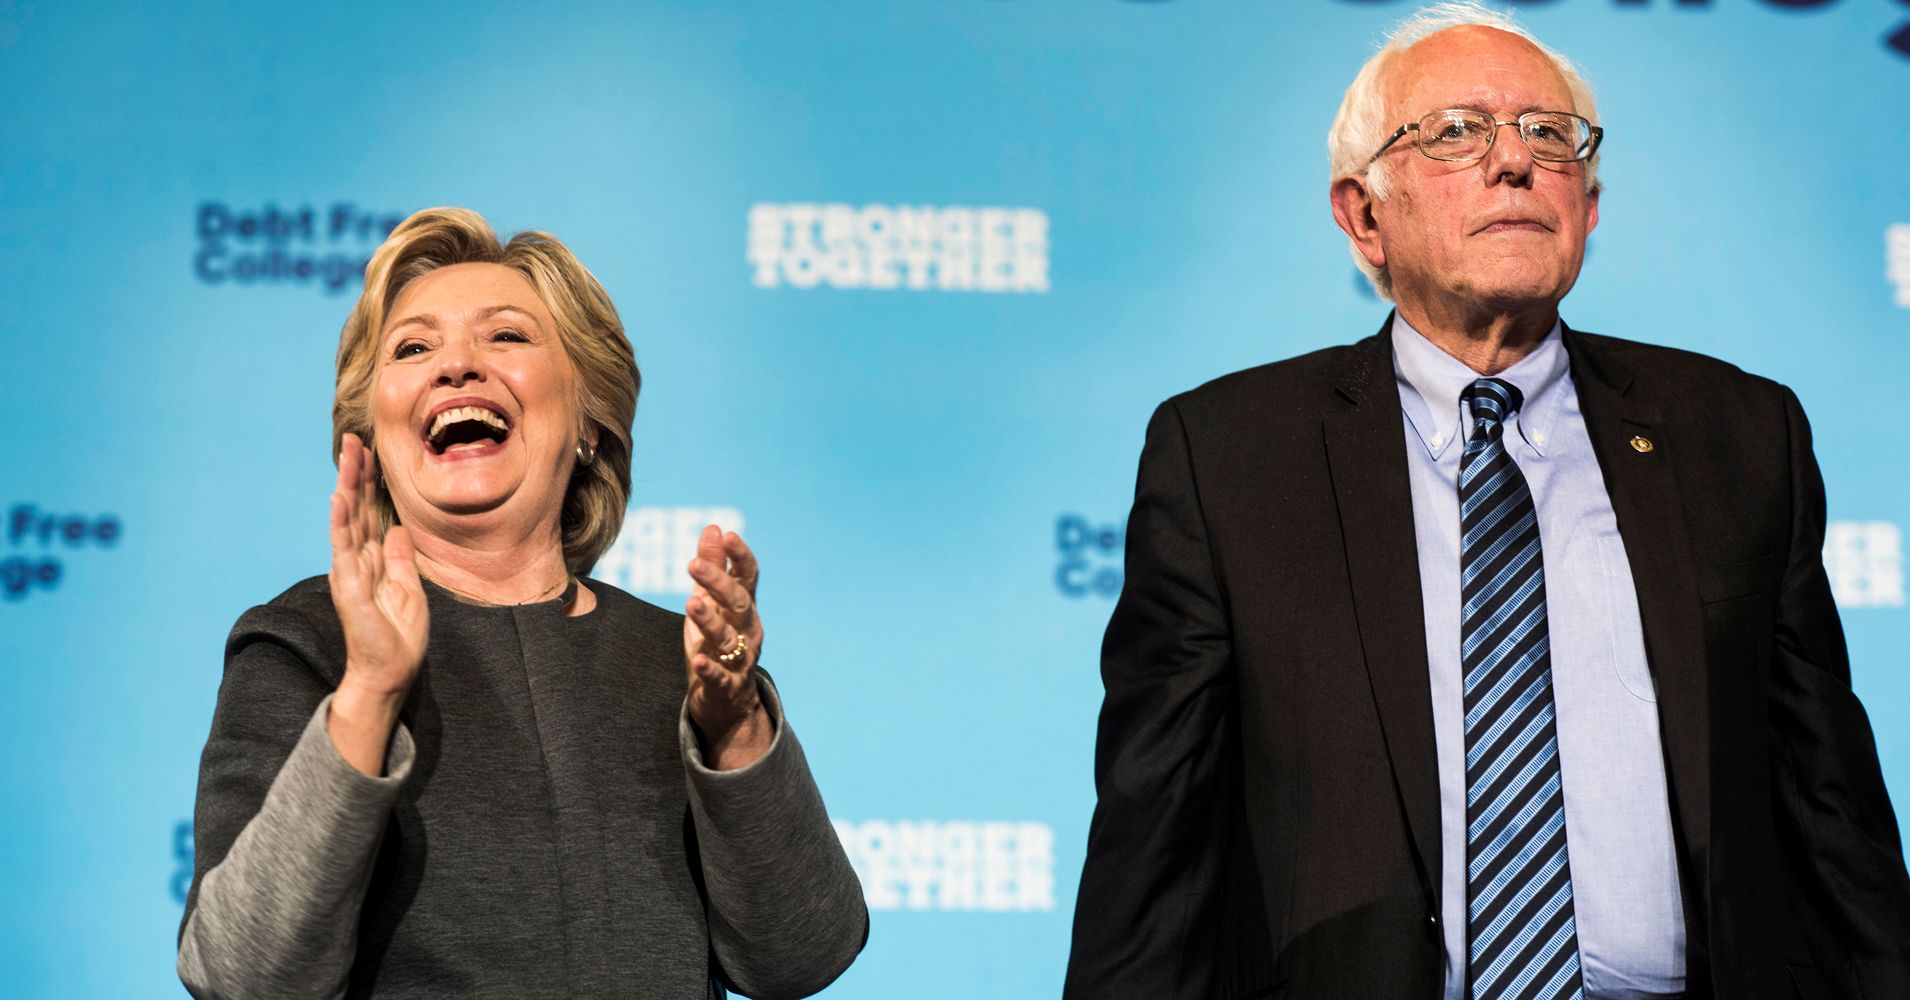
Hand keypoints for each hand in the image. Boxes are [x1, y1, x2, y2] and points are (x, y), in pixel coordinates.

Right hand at [327, 433, 427, 773]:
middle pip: (356, 508)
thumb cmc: (397, 636)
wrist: (389, 673)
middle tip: (355, 438)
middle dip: (355, 473)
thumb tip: (399, 529)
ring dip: (346, 487)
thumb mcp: (409, 588)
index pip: (369, 512)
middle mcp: (357, 561)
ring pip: (347, 521)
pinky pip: (344, 551)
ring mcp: (351, 572)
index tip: (371, 452)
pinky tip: (338, 500)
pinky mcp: (351, 588)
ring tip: (347, 456)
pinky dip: (340, 524)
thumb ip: (401, 558)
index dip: (370, 483)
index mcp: (373, 560)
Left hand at [683, 525, 769, 768]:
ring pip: (728, 637)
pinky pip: (720, 676)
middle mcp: (747, 630)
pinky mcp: (726, 685)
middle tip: (693, 564)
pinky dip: (709, 668)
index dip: (740, 555)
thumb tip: (713, 527)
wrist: (728, 702)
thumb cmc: (717, 643)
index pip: (748, 576)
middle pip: (738, 602)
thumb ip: (714, 566)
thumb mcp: (711, 602)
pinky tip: (697, 660)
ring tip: (691, 603)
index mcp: (744, 607)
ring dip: (710, 620)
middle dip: (718, 582)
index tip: (728, 535)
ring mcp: (739, 659)